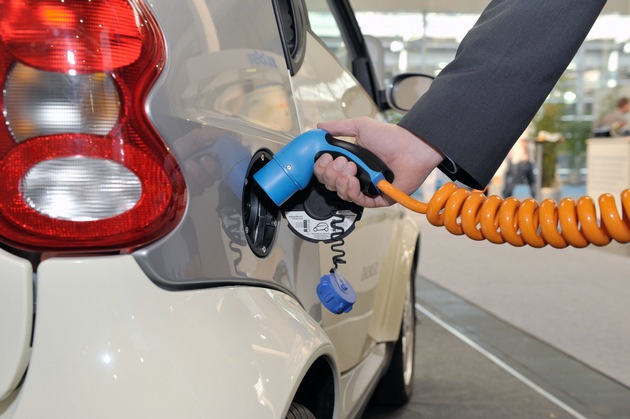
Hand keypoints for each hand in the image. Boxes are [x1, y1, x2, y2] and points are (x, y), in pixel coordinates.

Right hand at [314, 117, 443, 207]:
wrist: (410, 148)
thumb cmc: (390, 137)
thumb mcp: (360, 127)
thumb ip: (339, 128)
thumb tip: (320, 126)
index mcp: (351, 161)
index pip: (327, 171)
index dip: (322, 167)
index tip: (326, 157)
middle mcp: (357, 176)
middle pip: (331, 183)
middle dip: (331, 173)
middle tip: (342, 162)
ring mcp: (366, 188)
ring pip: (341, 193)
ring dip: (341, 181)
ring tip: (352, 168)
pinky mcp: (377, 198)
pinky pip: (358, 201)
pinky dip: (352, 191)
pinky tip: (353, 180)